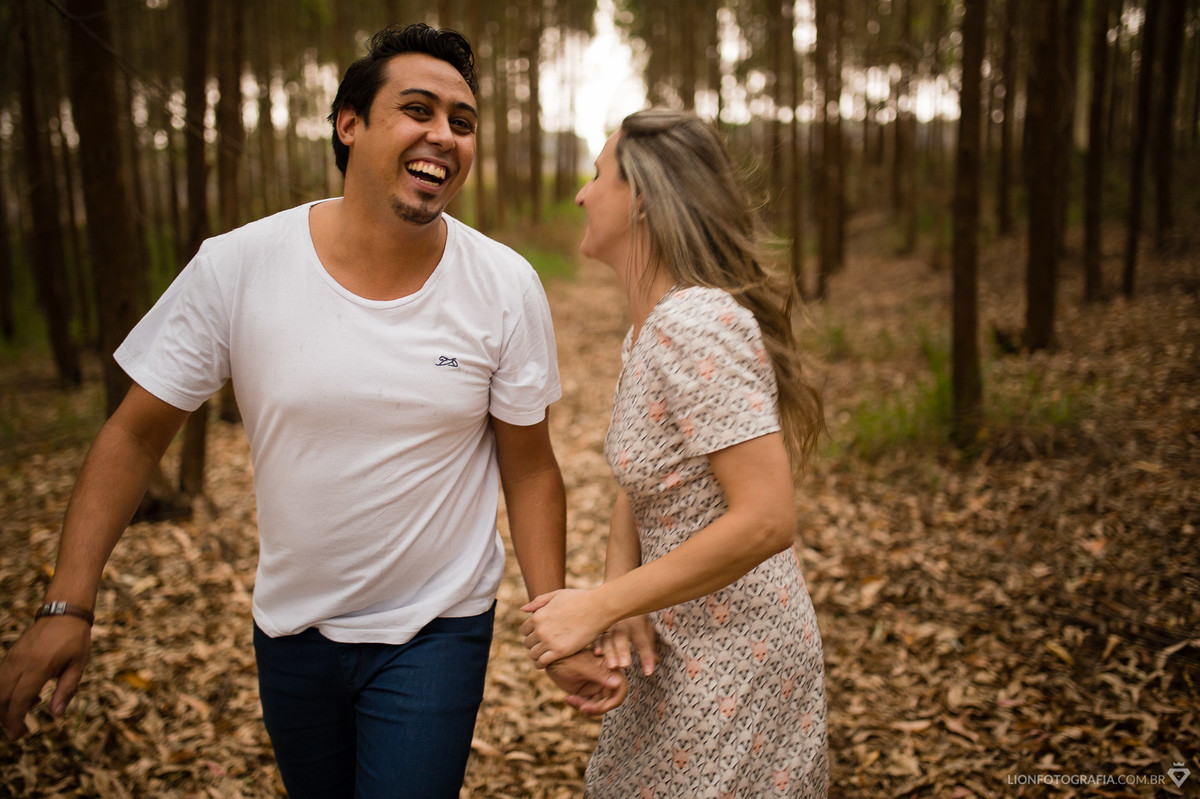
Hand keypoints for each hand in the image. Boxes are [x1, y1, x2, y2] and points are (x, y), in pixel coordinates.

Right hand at [0, 617, 91, 738]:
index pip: (19, 699)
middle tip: (17, 733)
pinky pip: (0, 678)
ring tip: (22, 715)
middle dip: (6, 718)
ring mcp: (12, 658)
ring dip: (4, 707)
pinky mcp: (10, 655)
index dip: (15, 720)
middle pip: (2, 697)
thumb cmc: (75, 639)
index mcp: (39, 666)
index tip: (18, 735)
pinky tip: (27, 696)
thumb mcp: (78, 664)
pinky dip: (6, 693)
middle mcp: (21, 662)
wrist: (63, 612)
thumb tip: (56, 715)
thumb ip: (66, 690)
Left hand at [521, 588, 606, 668]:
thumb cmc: (579, 599)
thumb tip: (523, 609)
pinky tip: (545, 663)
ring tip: (543, 655)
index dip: (530, 633)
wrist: (597, 608)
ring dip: (536, 655)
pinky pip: (542, 662)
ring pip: (533, 654)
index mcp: (538, 616)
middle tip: (541, 646)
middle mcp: (540, 630)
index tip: (537, 636)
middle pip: (527, 643)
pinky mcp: (560, 651)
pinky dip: (541, 664)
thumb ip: (539, 602)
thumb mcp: (557, 595)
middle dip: (533, 644)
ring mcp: (549, 641)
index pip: (524, 630)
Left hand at [545, 650, 627, 714]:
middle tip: (582, 708)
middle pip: (609, 702)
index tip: (600, 708)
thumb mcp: (583, 666)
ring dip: (585, 707)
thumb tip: (617, 683)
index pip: (621, 689)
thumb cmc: (566, 657)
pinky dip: (578, 705)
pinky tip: (567, 699)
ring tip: (570, 699)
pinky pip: (587, 706)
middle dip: (596, 708)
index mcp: (609, 669)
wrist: (550, 658)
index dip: (614, 701)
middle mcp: (606, 679)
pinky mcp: (586, 693)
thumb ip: (600, 675)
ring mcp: (596, 686)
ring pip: (598, 706)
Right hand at [597, 615, 657, 675]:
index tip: (649, 672)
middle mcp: (622, 622)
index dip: (646, 656)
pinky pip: (596, 636)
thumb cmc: (636, 618)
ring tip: (612, 666)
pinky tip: (597, 653)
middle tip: (625, 665)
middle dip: (623, 651)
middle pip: (622, 637)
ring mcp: (608, 624)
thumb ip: (649, 645)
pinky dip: (596, 644)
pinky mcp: (598, 626)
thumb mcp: (646, 628)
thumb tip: (656, 661)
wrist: (621, 599)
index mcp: (637, 622)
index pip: (643, 641)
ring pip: (607, 638)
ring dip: (609, 652)